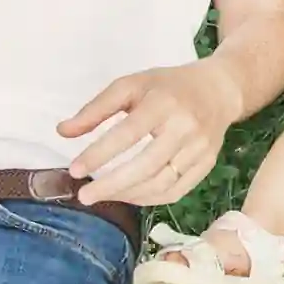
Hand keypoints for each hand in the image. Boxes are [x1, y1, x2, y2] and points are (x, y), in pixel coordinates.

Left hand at [59, 61, 242, 206]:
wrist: (220, 90)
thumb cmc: (169, 86)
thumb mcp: (132, 85)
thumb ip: (97, 108)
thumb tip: (63, 131)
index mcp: (164, 103)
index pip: (127, 134)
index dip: (99, 154)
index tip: (75, 170)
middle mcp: (186, 128)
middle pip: (146, 166)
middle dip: (112, 185)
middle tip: (85, 196)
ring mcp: (200, 149)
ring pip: (161, 183)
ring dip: (128, 195)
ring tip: (103, 196)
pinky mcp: (207, 164)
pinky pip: (176, 191)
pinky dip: (149, 199)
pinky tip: (129, 195)